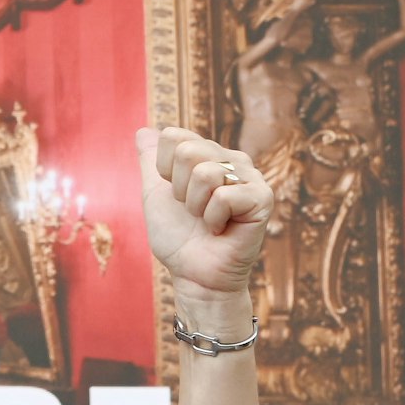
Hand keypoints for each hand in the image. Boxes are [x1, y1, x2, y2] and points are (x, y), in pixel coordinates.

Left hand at [136, 126, 272, 306]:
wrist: (193, 274)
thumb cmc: (178, 237)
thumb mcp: (155, 195)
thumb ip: (150, 162)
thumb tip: (142, 130)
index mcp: (208, 154)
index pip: (173, 137)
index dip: (163, 172)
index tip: (174, 194)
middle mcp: (231, 159)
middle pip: (187, 151)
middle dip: (179, 189)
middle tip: (192, 210)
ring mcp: (250, 176)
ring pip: (205, 173)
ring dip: (195, 206)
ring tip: (206, 219)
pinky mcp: (262, 197)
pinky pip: (223, 197)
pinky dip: (213, 219)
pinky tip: (221, 229)